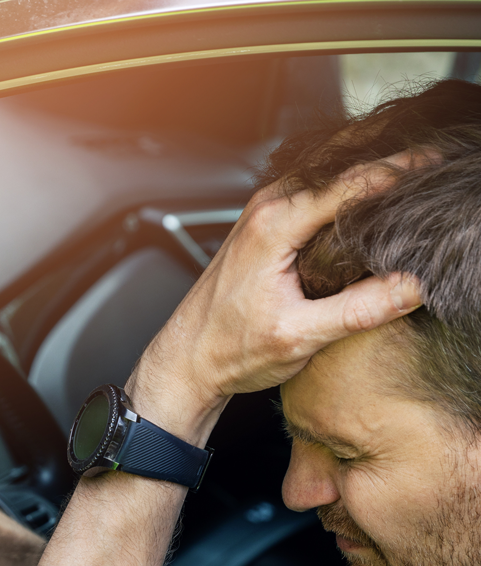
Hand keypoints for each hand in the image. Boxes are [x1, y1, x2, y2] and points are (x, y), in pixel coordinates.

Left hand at [128, 155, 424, 434]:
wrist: (186, 361)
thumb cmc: (228, 351)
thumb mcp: (299, 337)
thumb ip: (357, 311)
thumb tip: (412, 287)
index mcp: (274, 225)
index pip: (351, 182)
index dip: (400, 170)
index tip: (436, 166)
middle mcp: (266, 207)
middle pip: (339, 159)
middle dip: (388, 149)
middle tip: (433, 153)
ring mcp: (263, 212)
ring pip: (326, 169)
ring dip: (367, 159)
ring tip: (413, 163)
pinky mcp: (264, 224)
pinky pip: (313, 186)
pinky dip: (345, 180)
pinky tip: (370, 190)